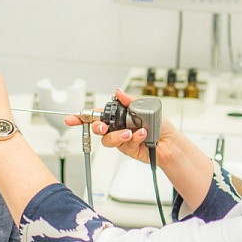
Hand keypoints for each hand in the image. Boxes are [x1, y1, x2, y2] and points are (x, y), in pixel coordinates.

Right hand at [64, 89, 179, 168]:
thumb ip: (129, 100)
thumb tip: (118, 91)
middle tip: (103, 127)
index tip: (70, 119)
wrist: (171, 141)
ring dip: (117, 136)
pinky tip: (142, 134)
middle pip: (98, 128)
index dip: (81, 117)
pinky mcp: (128, 149)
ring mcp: (121, 139)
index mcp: (118, 116)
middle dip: (98, 127)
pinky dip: (134, 138)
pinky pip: (125, 144)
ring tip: (130, 133)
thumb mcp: (145, 107)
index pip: (97, 115)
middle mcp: (117, 128)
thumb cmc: (159, 124)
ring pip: (108, 140)